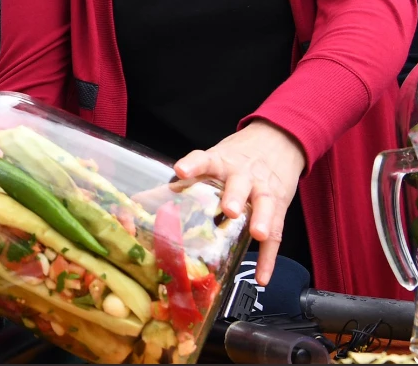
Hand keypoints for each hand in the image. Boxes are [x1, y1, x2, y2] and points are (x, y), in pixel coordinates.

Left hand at [174, 119, 306, 285]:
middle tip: (230, 209)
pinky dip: (269, 257)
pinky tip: (262, 277)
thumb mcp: (211, 161)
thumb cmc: (234, 157)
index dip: (193, 165)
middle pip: (239, 184)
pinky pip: (277, 234)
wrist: (277, 140)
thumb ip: (182, 182)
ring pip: (265, 204)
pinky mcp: (278, 207)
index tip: (181, 170)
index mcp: (220, 162)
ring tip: (257, 233)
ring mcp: (262, 190)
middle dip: (234, 196)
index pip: (204, 160)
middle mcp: (242, 175)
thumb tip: (139, 202)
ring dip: (262, 219)